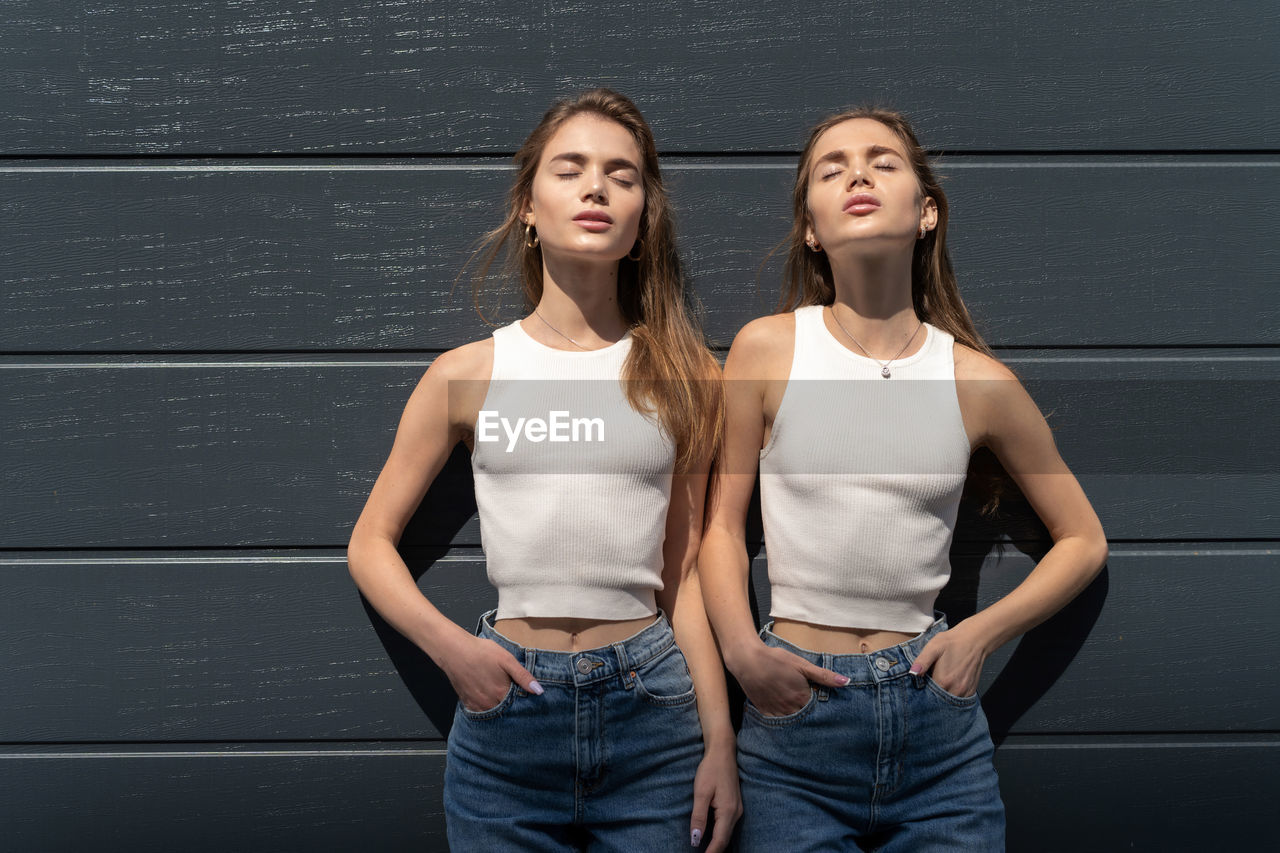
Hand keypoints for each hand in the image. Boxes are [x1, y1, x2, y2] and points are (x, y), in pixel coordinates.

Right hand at [441, 634, 541, 711]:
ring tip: (497, 692)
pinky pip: (480, 712)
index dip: (522, 699)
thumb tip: (539, 691)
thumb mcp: (506, 659)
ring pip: (492, 712)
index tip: (523, 694)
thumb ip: (523, 677)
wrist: (454, 650)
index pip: (518, 704)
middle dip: (510, 704)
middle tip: (508, 690)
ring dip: (498, 706)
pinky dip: (485, 706)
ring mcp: (477, 705)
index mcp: (501, 693)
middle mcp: (489, 703)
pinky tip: (486, 695)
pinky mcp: (467, 703)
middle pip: (505, 710)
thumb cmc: (481, 652)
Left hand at [689, 743, 740, 849]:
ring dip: (717, 844)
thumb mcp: (701, 792)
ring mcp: (737, 809)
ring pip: (727, 833)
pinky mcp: (735, 805)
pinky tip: (712, 838)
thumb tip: (696, 840)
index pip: (720, 841)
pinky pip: (728, 826)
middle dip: (715, 851)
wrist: (723, 751)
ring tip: (706, 851)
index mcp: (728, 811)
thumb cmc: (711, 769)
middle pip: (725, 839)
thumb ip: (698, 817)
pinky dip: (720, 835)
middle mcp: (736, 813)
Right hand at [731, 641, 848, 716]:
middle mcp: (790, 708)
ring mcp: (776, 711)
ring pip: (792, 723)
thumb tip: (846, 682)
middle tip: (816, 715)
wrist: (747, 660)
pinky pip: (777, 723)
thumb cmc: (776, 659)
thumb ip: (823, 675)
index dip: (823, 708)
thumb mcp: (801, 664)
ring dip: (798, 720)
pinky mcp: (764, 711)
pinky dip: (783, 722)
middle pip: (806, 718)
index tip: (826, 707)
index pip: (818, 710)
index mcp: (802, 697)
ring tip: (801, 716)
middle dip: (811, 717)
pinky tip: (786, 716)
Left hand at [909, 621, 989, 697]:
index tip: (919, 685)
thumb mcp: (933, 647)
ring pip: (948, 703)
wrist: (974, 640)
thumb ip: (922, 661)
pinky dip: (951, 697)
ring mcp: (964, 693)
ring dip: (941, 698)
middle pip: (938, 701)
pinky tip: (947, 687)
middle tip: (928, 685)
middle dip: (931, 697)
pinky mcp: (970, 692)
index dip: (920, 692)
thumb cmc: (952, 642)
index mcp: (943, 681)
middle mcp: (955, 690)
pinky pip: (958, 701)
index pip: (926, 696)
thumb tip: (912, 673)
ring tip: (938, 685)